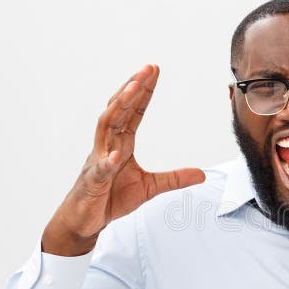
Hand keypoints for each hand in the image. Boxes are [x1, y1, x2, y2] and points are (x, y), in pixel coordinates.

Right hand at [42, 65, 205, 255]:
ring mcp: (98, 160)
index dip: (144, 92)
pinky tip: (118, 154)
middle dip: (133, 88)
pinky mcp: (93, 181)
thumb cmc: (111, 198)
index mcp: (121, 143)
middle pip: (119, 110)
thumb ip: (174, 178)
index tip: (154, 71)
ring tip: (132, 89)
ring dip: (119, 106)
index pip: (133, 112)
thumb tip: (202, 174)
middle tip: (148, 68)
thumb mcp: (150, 187)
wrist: (86, 221)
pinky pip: (101, 169)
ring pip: (106, 127)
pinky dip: (109, 161)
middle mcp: (108, 144)